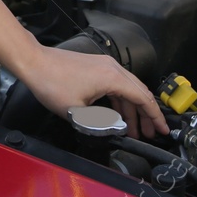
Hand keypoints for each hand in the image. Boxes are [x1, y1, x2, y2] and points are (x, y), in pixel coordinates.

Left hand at [14, 46, 169, 139]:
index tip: (162, 130)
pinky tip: (117, 115)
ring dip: (131, 110)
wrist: (33, 62)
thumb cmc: (52, 83)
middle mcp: (113, 68)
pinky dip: (120, 101)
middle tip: (150, 134)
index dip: (155, 117)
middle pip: (138, 93)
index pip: (143, 98)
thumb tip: (117, 129)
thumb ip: (102, 123)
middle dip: (146, 116)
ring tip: (134, 130)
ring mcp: (104, 66)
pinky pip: (115, 86)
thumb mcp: (78, 112)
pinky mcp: (95, 67)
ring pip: (127, 90)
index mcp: (113, 78)